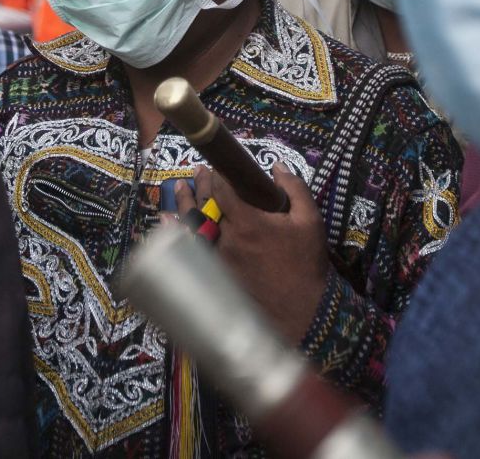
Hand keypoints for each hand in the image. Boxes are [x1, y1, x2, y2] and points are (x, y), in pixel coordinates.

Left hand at [174, 164, 328, 343]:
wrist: (301, 311)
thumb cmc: (305, 265)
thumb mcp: (310, 221)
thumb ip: (294, 189)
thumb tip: (277, 168)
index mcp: (247, 222)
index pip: (223, 189)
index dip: (218, 175)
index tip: (218, 167)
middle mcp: (226, 238)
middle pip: (206, 205)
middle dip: (201, 185)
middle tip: (199, 172)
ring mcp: (218, 259)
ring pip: (195, 226)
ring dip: (186, 205)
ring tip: (180, 189)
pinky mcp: (216, 275)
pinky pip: (193, 250)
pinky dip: (180, 234)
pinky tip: (170, 223)